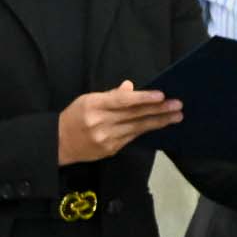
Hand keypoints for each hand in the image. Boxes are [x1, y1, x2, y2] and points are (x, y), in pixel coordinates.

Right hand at [57, 80, 181, 162]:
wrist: (58, 143)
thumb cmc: (75, 117)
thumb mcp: (87, 100)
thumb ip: (111, 95)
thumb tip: (131, 87)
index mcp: (94, 105)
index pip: (122, 101)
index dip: (143, 98)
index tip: (161, 95)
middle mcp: (100, 122)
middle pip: (134, 115)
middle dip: (159, 110)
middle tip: (178, 105)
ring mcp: (106, 138)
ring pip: (137, 128)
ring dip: (159, 121)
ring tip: (177, 116)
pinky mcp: (111, 149)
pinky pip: (133, 137)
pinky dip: (147, 130)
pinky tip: (160, 125)